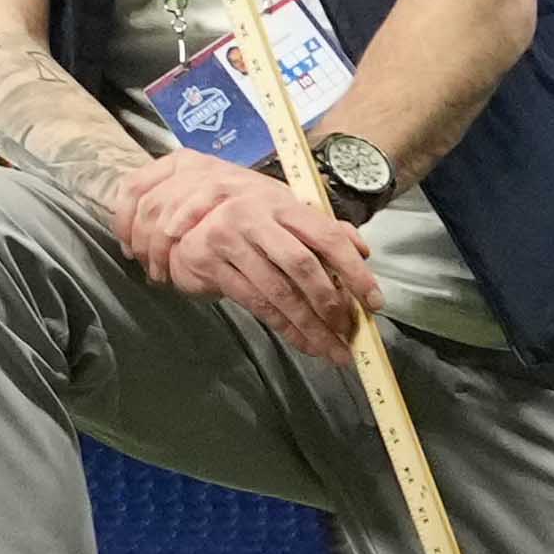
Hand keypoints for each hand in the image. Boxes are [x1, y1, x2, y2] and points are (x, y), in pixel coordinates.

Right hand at [111, 144, 376, 355]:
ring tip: (332, 350)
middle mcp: (255, 217)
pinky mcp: (210, 263)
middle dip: (331, 304)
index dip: (353, 270)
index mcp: (281, 203)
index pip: (326, 235)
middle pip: (303, 266)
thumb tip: (362, 250)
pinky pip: (255, 303)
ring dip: (310, 326)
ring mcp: (229, 240)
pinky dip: (283, 327)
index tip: (374, 301)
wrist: (180, 213)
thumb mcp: (281, 214)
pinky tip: (301, 342)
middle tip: (349, 333)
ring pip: (279, 292)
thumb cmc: (241, 217)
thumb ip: (321, 229)